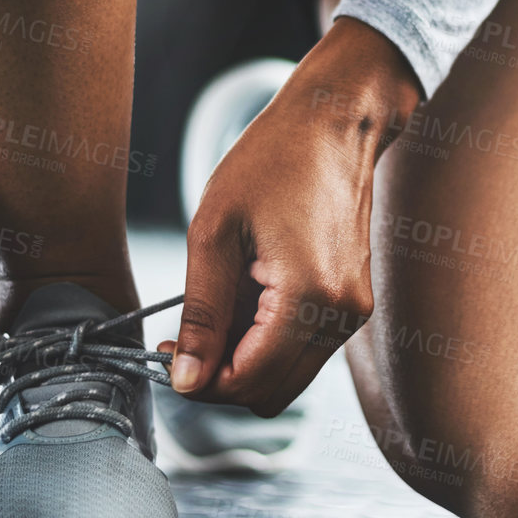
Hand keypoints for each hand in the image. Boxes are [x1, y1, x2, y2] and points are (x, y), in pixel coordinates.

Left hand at [170, 17, 420, 415]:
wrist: (336, 122)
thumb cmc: (274, 159)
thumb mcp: (215, 231)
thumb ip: (201, 314)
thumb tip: (186, 379)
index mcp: (311, 298)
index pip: (248, 382)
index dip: (198, 381)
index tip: (164, 351)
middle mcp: (341, 316)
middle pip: (270, 395)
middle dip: (219, 378)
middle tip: (181, 340)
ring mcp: (352, 313)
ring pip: (287, 379)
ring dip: (243, 360)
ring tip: (215, 307)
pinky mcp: (351, 304)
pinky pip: (302, 350)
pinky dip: (266, 342)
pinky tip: (245, 297)